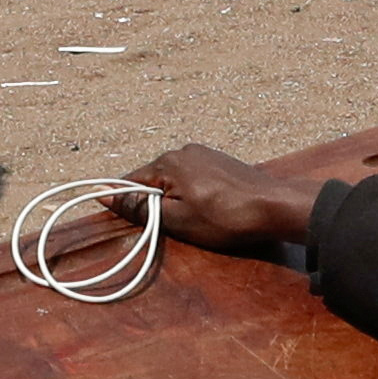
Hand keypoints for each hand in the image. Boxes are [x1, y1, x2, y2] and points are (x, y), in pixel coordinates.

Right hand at [118, 144, 316, 252]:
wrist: (273, 206)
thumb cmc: (223, 217)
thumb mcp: (175, 218)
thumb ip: (140, 206)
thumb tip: (104, 193)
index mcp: (168, 161)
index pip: (130, 182)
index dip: (127, 206)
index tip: (131, 226)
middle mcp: (184, 150)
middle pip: (153, 181)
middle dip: (154, 204)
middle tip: (170, 227)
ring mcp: (204, 154)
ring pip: (174, 181)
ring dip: (175, 201)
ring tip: (192, 220)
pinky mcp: (220, 162)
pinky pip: (193, 179)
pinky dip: (192, 195)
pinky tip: (207, 210)